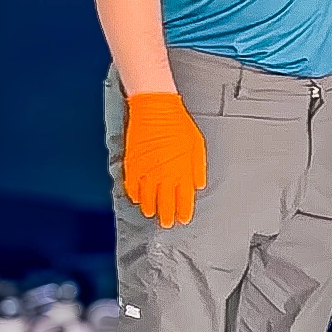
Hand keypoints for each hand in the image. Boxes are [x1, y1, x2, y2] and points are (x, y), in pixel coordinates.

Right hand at [122, 90, 206, 223]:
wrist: (155, 108)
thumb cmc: (178, 123)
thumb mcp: (197, 144)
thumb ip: (197, 168)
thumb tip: (198, 186)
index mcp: (182, 169)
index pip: (183, 198)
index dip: (183, 211)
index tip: (183, 219)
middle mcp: (164, 174)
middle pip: (165, 202)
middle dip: (167, 215)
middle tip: (167, 223)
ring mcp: (147, 170)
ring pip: (148, 197)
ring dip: (150, 208)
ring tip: (152, 215)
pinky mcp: (133, 164)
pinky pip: (132, 186)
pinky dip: (135, 195)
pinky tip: (138, 200)